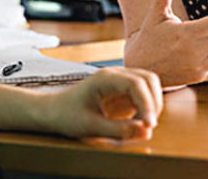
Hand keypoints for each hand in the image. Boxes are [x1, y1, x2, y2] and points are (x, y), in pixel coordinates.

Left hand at [48, 67, 162, 139]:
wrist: (54, 111)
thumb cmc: (68, 116)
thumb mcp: (91, 127)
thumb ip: (118, 130)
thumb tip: (145, 132)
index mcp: (106, 78)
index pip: (136, 83)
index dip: (147, 103)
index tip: (149, 125)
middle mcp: (116, 74)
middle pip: (148, 79)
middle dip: (153, 102)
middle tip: (148, 127)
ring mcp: (120, 81)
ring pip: (148, 84)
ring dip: (152, 104)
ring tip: (143, 126)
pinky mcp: (123, 90)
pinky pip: (142, 94)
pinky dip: (146, 107)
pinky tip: (138, 123)